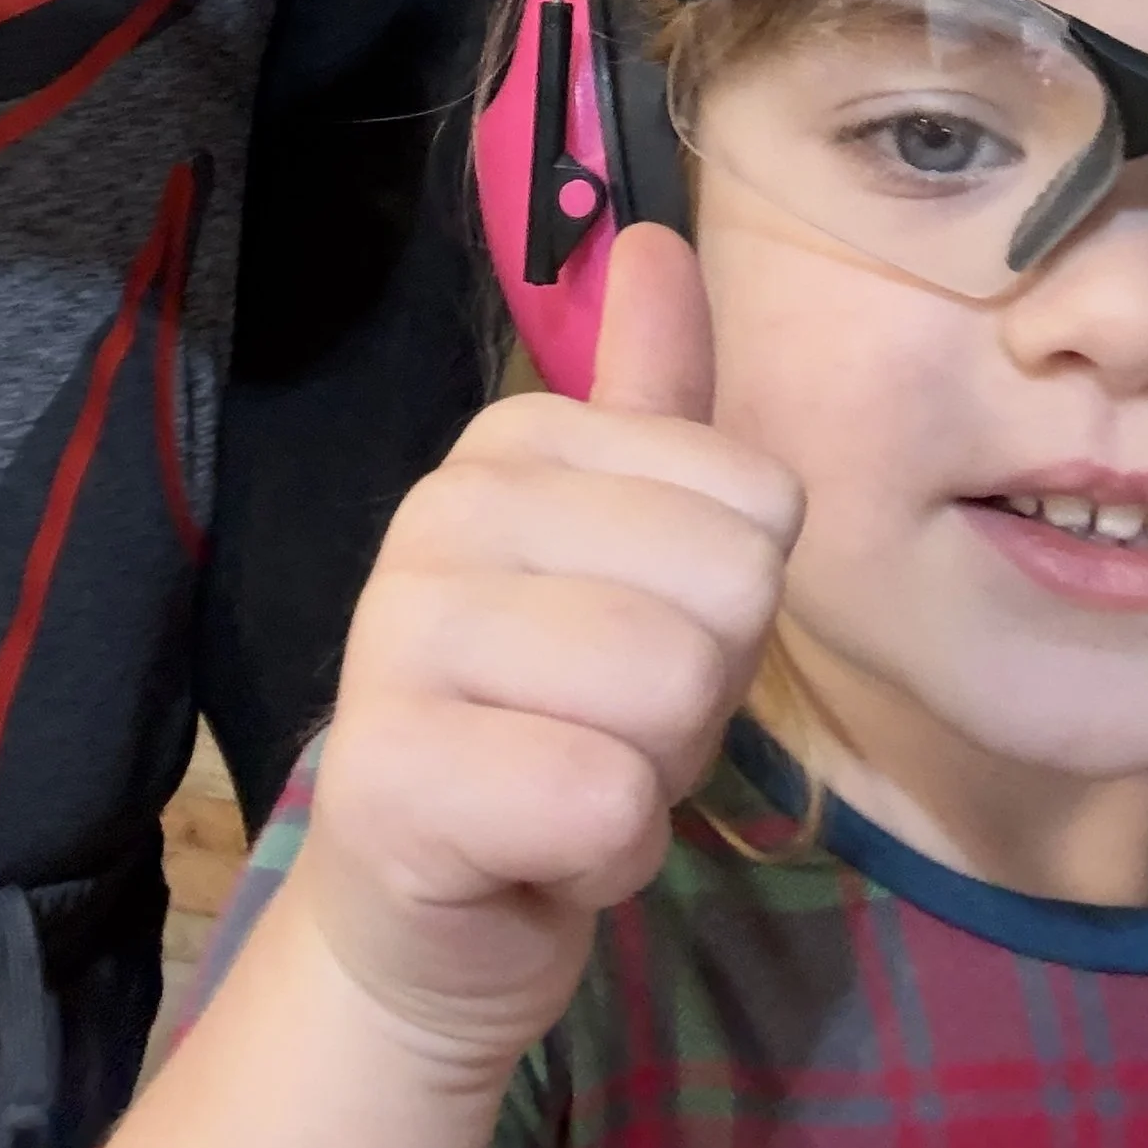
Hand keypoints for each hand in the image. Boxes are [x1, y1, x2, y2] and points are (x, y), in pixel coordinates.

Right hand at [295, 227, 802, 1078]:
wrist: (429, 914)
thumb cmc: (556, 717)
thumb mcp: (629, 545)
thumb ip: (655, 394)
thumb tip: (659, 232)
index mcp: (510, 444)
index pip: (757, 501)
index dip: (731, 605)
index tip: (638, 644)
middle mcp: (438, 513)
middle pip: (725, 594)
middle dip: (699, 697)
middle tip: (610, 727)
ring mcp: (396, 639)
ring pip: (669, 691)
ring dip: (655, 776)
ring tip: (575, 781)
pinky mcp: (390, 779)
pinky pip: (604, 800)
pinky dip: (607, 853)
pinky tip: (546, 850)